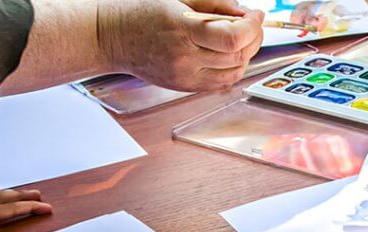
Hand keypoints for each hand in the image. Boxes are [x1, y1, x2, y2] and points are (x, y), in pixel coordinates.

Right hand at [98, 0, 263, 91]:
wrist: (110, 36)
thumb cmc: (139, 11)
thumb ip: (215, 4)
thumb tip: (245, 14)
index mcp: (182, 29)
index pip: (232, 37)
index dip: (252, 27)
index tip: (257, 16)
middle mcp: (184, 57)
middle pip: (237, 56)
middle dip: (253, 39)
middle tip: (253, 25)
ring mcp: (184, 76)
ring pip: (234, 73)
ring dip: (246, 55)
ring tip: (240, 39)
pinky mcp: (184, 87)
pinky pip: (220, 83)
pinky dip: (233, 69)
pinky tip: (228, 54)